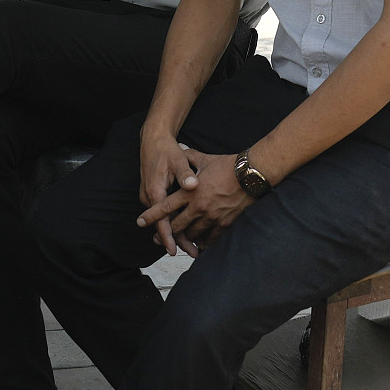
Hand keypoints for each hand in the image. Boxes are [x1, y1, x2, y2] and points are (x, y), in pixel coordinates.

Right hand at [136, 125, 195, 254]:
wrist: (152, 140)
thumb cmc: (166, 150)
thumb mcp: (177, 159)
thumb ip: (185, 173)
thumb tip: (192, 184)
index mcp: (155, 191)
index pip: (161, 220)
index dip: (168, 237)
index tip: (174, 250)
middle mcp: (149, 197)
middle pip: (163, 225)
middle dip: (178, 240)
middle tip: (193, 252)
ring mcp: (150, 197)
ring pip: (164, 220)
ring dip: (177, 233)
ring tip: (193, 246)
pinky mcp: (154, 195)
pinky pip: (164, 214)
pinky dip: (175, 223)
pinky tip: (186, 230)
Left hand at [138, 148, 253, 252]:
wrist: (250, 174)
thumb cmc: (227, 165)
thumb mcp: (204, 159)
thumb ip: (188, 156)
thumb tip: (179, 146)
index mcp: (190, 192)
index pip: (165, 206)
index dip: (151, 215)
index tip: (140, 222)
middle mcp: (198, 207)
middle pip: (176, 226)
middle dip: (166, 233)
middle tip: (158, 238)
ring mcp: (211, 217)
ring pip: (192, 234)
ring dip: (184, 237)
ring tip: (179, 240)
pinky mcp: (224, 223)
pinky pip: (210, 238)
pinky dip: (203, 242)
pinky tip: (200, 244)